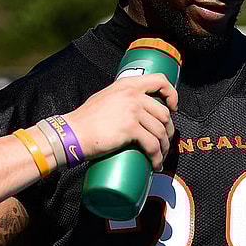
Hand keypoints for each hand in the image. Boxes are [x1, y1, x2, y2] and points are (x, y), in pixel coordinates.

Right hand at [62, 74, 176, 170]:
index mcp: (127, 85)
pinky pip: (152, 145)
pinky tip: (155, 164)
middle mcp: (132, 94)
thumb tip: (133, 108)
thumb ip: (120, 98)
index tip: (173, 108)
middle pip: (164, 113)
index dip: (172, 94)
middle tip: (163, 142)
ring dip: (164, 148)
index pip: (160, 81)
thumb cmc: (85, 120)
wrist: (72, 133)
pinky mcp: (131, 128)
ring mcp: (133, 111)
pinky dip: (157, 157)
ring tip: (159, 157)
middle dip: (168, 131)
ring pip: (160, 131)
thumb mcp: (105, 98)